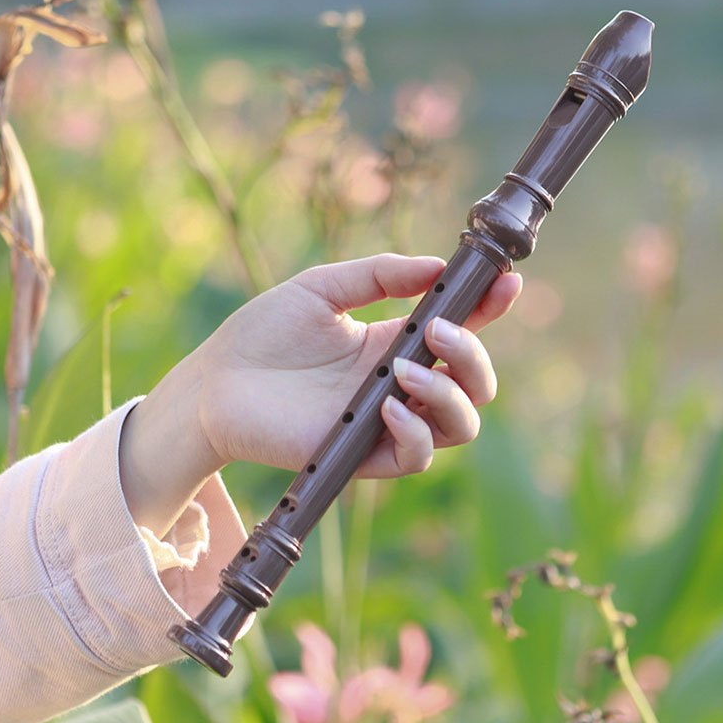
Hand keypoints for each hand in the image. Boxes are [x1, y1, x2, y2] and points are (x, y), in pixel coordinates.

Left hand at [120, 254, 521, 534]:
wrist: (215, 381)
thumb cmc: (265, 332)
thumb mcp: (324, 287)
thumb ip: (379, 275)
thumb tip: (436, 265)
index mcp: (396, 343)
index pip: (461, 330)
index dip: (491, 309)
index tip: (506, 284)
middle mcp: (401, 384)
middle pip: (476, 384)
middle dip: (473, 356)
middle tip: (438, 331)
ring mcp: (386, 422)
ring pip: (461, 425)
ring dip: (449, 395)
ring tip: (403, 370)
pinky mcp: (363, 456)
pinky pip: (417, 456)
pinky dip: (415, 431)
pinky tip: (387, 404)